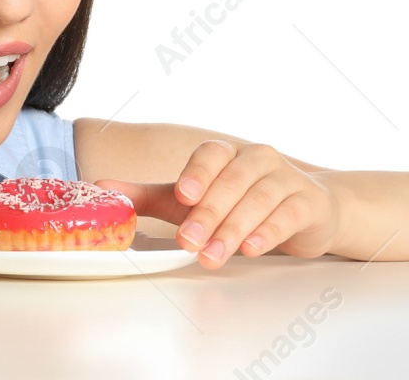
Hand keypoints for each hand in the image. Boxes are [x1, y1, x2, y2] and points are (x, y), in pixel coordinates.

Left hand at [97, 141, 339, 267]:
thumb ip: (148, 195)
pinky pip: (288, 214)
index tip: (182, 195)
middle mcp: (256, 159)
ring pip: (259, 200)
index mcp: (225, 153)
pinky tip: (253, 248)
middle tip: (189, 241)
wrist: (303, 211)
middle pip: (231, 183)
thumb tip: (100, 187)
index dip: (196, 174)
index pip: (210, 155)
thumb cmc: (238, 202)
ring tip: (213, 255)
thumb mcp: (191, 199)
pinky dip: (269, 231)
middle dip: (208, 214)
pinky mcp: (307, 203)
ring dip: (234, 229)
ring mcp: (285, 179)